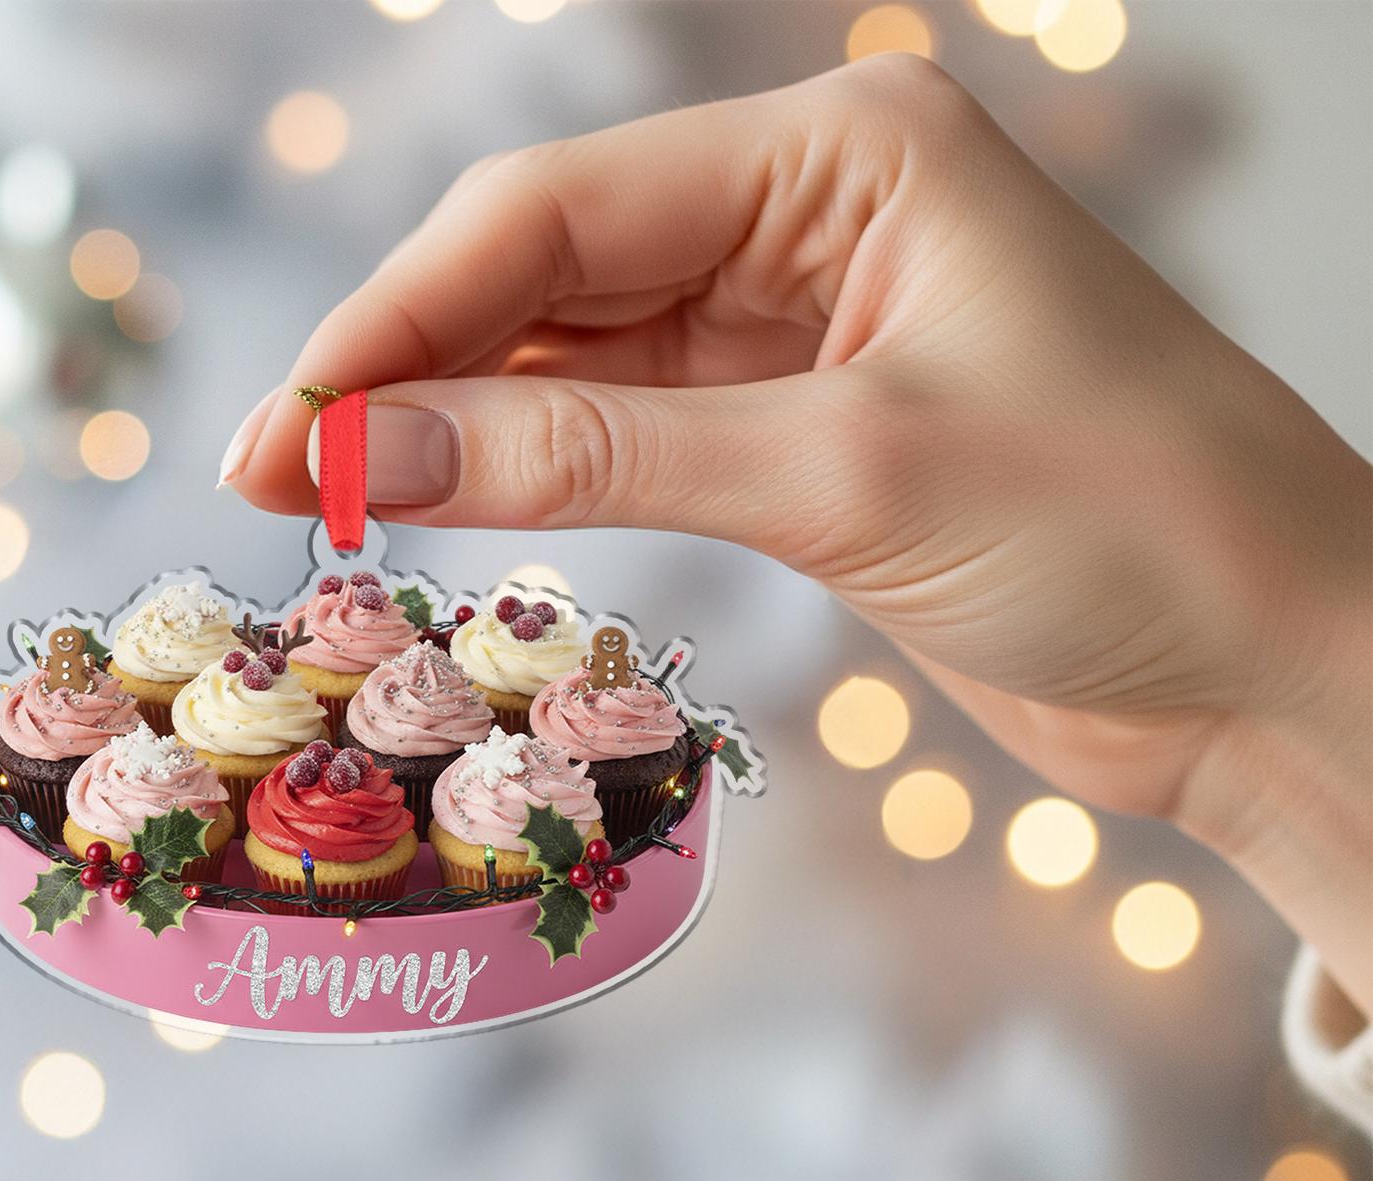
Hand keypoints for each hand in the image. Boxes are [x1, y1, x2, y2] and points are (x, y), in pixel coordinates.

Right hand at [219, 57, 1372, 1008]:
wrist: (1269, 666)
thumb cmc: (1127, 526)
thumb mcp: (840, 472)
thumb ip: (596, 458)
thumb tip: (372, 453)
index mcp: (847, 153)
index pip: (560, 214)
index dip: (404, 319)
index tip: (290, 425)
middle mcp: (815, 218)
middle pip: (551, 275)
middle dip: (408, 374)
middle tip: (272, 474)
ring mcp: (804, 330)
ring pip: (578, 363)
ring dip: (459, 432)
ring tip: (331, 504)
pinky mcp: (803, 438)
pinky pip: (630, 438)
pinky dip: (539, 480)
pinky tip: (447, 513)